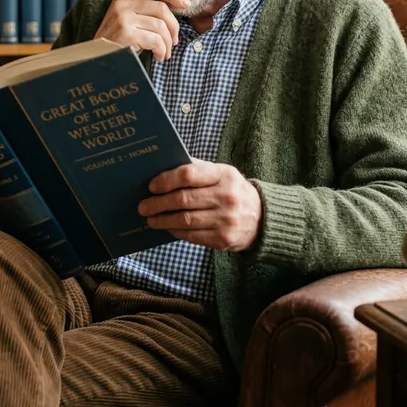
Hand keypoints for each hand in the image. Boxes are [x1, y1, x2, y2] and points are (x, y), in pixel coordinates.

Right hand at [94, 0, 190, 61]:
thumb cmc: (117, 41)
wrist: (96, 58)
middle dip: (174, 27)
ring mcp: (123, 18)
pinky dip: (161, 51)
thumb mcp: (128, 19)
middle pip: (162, 8)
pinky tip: (158, 56)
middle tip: (175, 41)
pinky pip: (156, 40)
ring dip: (168, 43)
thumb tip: (176, 7)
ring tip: (165, 53)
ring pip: (161, 26)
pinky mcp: (126, 33)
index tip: (186, 3)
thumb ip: (144, 10)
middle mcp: (122, 4)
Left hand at [138, 158, 262, 250]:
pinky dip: (175, 232)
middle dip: (158, 203)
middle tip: (143, 206)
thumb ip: (197, 169)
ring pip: (185, 220)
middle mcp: (226, 197)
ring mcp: (226, 220)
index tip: (151, 186)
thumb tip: (163, 167)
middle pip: (183, 199)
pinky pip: (192, 236)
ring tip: (150, 219)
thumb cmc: (233, 191)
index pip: (188, 174)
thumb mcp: (222, 174)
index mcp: (224, 175)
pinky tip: (167, 227)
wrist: (263, 218)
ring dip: (163, 220)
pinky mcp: (223, 239)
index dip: (166, 180)